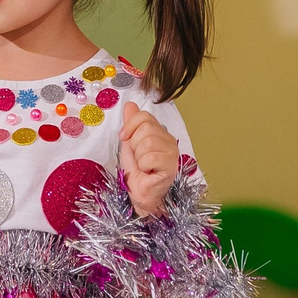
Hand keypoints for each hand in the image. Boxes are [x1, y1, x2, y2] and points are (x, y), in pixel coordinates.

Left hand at [116, 102, 179, 216]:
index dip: (130, 126)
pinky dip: (144, 166)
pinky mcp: (171, 166)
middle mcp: (169, 140)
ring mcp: (172, 153)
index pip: (144, 116)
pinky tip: (148, 172)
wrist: (138, 193)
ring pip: (148, 143)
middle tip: (138, 157)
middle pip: (146, 128)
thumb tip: (130, 104)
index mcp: (160, 132)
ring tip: (143, 165)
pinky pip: (150, 158)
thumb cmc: (135, 171)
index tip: (124, 138)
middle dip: (134, 145)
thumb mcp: (129, 143)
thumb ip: (131, 124)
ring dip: (139, 157)